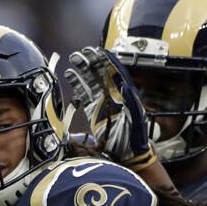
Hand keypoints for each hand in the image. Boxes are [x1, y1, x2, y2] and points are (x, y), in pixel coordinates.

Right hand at [64, 47, 155, 171]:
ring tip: (74, 59)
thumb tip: (126, 86)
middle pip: (101, 74)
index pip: (114, 72)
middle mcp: (113, 95)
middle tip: (81, 52)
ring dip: (83, 70)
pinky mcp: (94, 112)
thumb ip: (131, 102)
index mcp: (124, 94)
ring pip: (91, 82)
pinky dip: (77, 84)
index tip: (96, 50)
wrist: (129, 154)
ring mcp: (102, 102)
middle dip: (92, 62)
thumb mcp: (136, 119)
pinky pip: (84, 94)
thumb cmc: (136, 137)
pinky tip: (70, 75)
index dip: (106, 61)